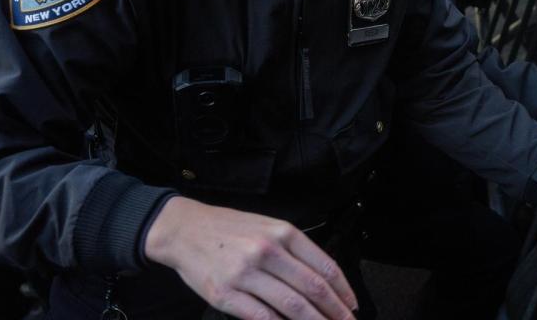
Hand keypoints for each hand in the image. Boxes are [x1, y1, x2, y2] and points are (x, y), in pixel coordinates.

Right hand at [145, 196, 357, 319]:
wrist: (185, 230)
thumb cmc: (229, 230)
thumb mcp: (267, 227)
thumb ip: (294, 250)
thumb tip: (322, 280)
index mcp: (283, 232)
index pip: (324, 266)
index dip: (343, 290)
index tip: (352, 305)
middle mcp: (267, 250)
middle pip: (312, 288)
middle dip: (335, 312)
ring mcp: (246, 273)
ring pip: (291, 306)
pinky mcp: (226, 294)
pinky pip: (261, 317)